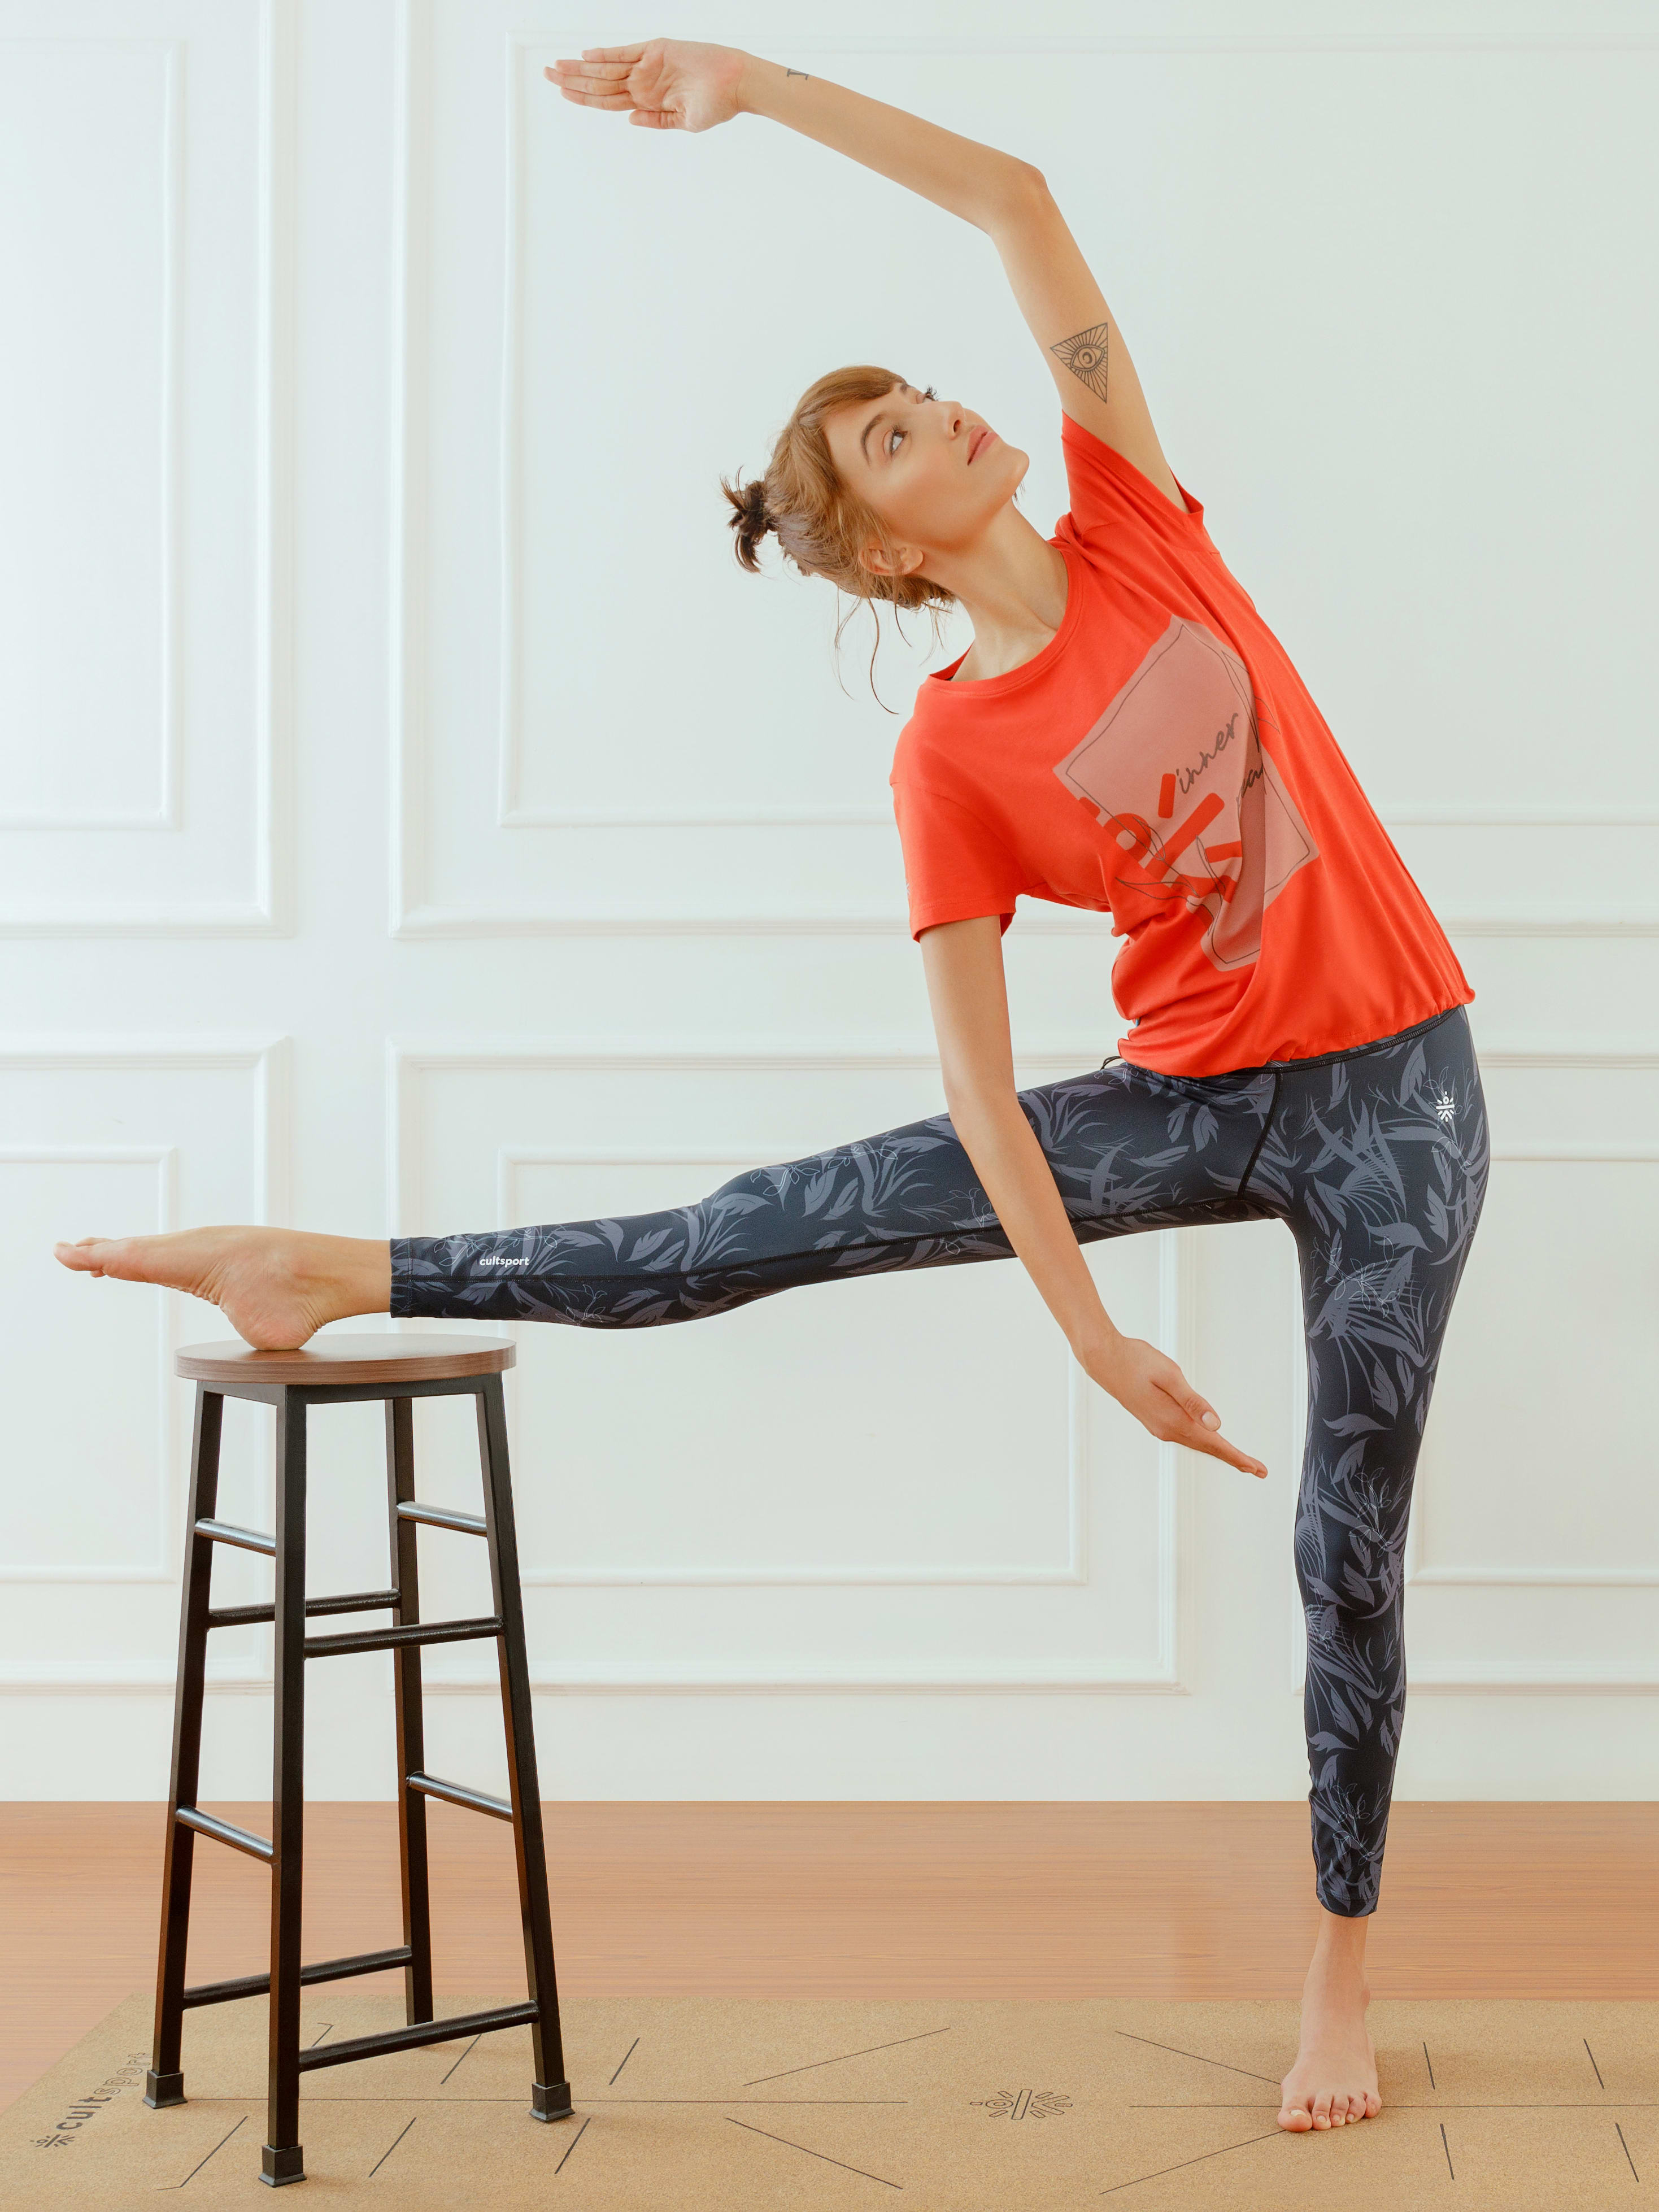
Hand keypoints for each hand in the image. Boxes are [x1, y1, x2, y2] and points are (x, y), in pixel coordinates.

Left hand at [544, 40, 747, 132]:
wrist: (736, 83)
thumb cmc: (717, 106)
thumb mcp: (684, 122)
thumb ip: (656, 120)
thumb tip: (629, 119)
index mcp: (647, 101)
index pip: (607, 100)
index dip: (583, 96)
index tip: (562, 93)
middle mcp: (643, 83)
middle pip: (600, 83)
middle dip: (572, 79)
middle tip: (546, 75)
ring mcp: (648, 66)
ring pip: (607, 69)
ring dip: (581, 69)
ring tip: (556, 68)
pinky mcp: (656, 50)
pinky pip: (625, 53)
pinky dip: (606, 55)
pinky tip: (586, 57)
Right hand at [1080, 1329, 1266, 1478]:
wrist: (1104, 1360)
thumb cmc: (1135, 1361)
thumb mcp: (1169, 1376)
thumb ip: (1193, 1402)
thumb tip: (1216, 1425)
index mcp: (1173, 1420)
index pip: (1214, 1444)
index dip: (1238, 1457)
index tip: (1258, 1468)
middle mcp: (1166, 1429)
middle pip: (1207, 1448)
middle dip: (1233, 1458)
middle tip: (1257, 1469)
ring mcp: (1159, 1426)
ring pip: (1196, 1443)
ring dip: (1219, 1451)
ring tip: (1239, 1458)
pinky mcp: (1155, 1419)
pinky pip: (1186, 1436)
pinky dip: (1203, 1442)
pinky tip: (1209, 1440)